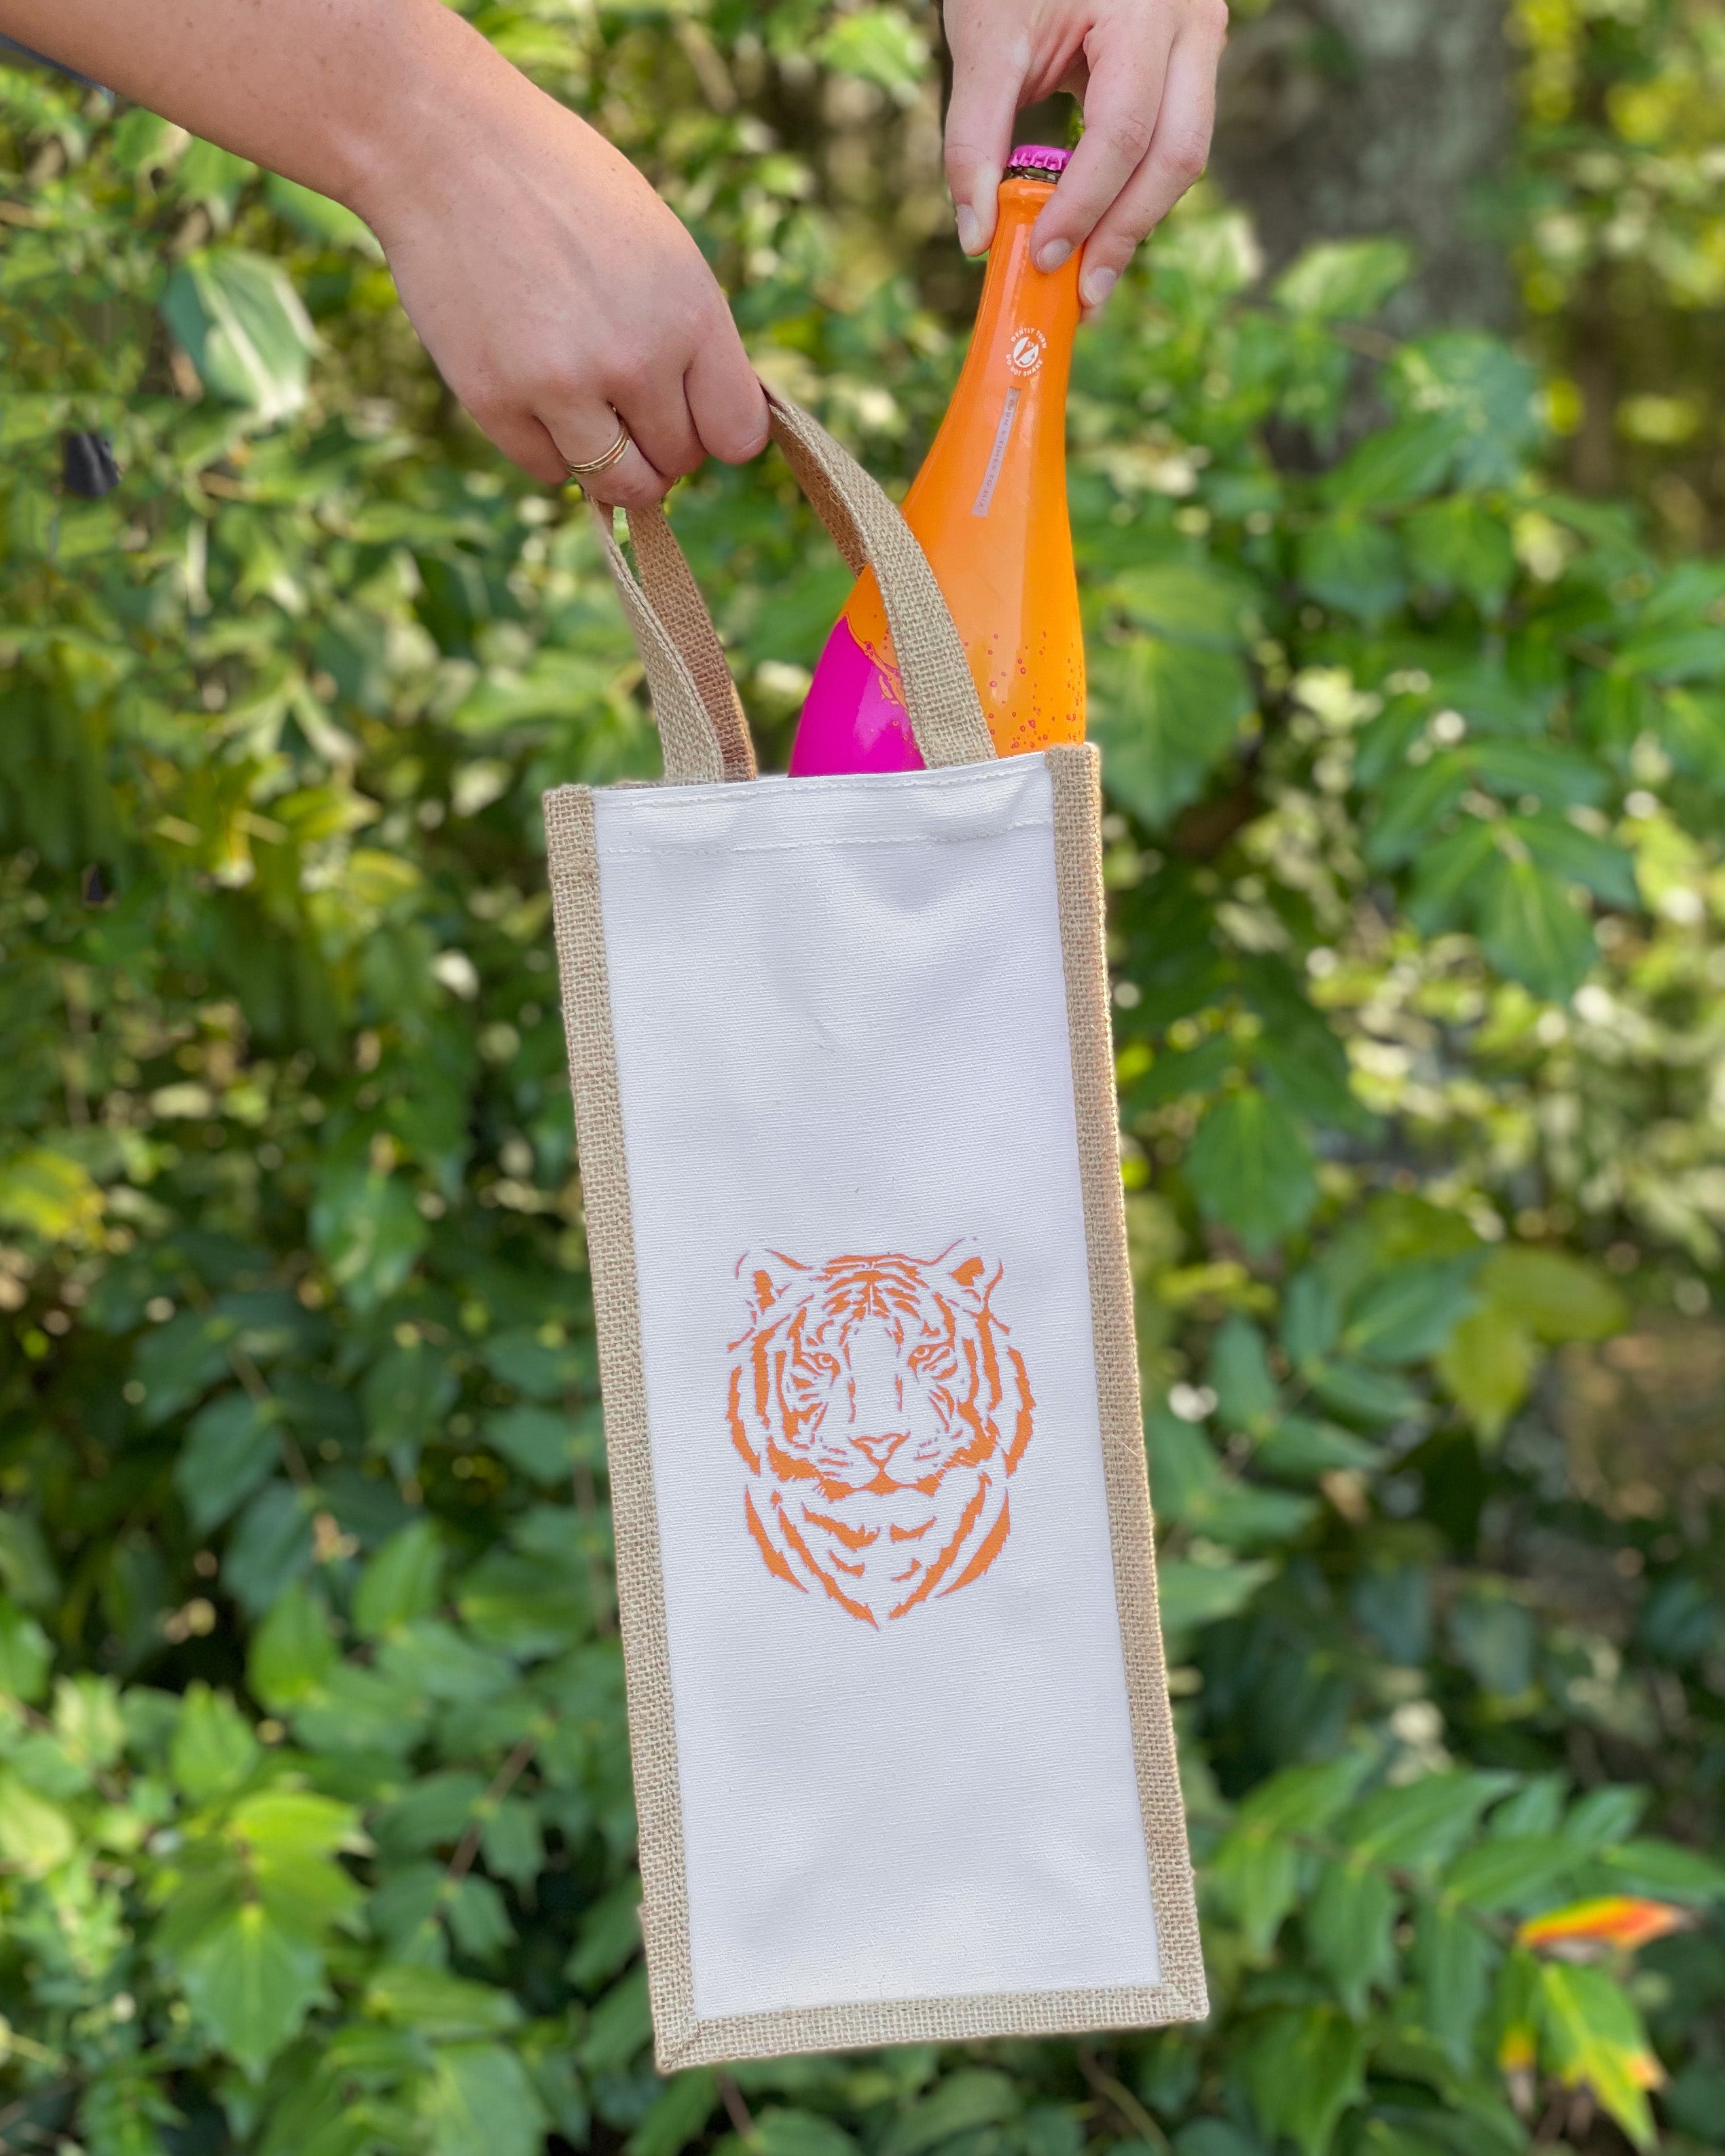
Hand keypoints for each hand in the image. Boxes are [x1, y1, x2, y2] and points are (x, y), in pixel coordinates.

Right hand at [352, 12, 767, 505]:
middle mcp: (635, 361)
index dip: (717, 431)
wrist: (445, 147)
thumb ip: (692, 338)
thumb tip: (713, 426)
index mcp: (689, 313)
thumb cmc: (562, 189)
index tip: (693, 411)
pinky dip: (550, 446)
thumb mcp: (659, 248)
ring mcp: (563, 387)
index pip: (736, 436)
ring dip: (613, 466)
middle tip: (629, 402)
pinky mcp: (496, 404)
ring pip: (619, 488)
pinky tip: (535, 390)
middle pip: (677, 464)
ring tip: (593, 416)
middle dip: (661, 444)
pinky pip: (548, 469)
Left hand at [943, 0, 1227, 315]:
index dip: (1085, 205)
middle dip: (1126, 232)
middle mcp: (1190, 25)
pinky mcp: (1190, 63)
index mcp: (1143, 11)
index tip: (1043, 256)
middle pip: (1177, 155)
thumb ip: (974, 136)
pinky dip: (1135, 191)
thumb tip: (975, 237)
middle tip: (1079, 294)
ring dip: (1136, 222)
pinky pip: (1173, 142)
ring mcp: (1200, 42)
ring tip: (1088, 276)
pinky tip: (1099, 229)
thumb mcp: (986, 36)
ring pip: (1186, 157)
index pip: (1123, 130)